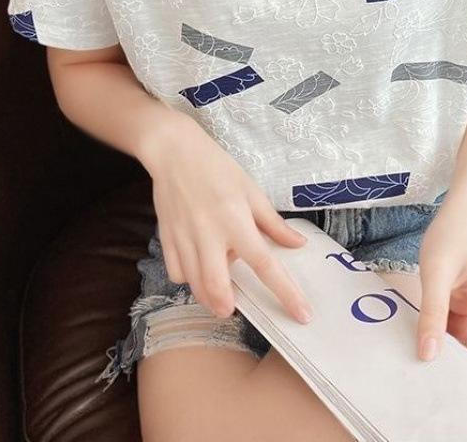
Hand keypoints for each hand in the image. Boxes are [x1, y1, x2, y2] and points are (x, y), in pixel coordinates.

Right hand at [139, 113, 314, 324]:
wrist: (175, 152)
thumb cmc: (218, 168)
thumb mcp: (252, 190)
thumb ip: (273, 223)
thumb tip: (298, 245)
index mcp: (236, 219)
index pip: (265, 263)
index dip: (285, 293)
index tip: (301, 315)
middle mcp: (209, 233)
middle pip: (217, 286)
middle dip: (227, 305)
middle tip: (237, 306)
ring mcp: (184, 238)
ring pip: (195, 285)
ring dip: (210, 295)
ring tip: (221, 288)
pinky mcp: (166, 239)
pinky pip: (177, 273)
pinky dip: (190, 278)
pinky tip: (199, 266)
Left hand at [416, 203, 466, 382]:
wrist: (457, 211)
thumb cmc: (451, 236)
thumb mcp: (435, 273)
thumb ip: (432, 313)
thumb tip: (428, 353)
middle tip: (442, 388)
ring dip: (454, 355)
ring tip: (428, 370)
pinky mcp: (463, 304)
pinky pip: (456, 331)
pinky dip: (443, 339)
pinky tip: (424, 342)